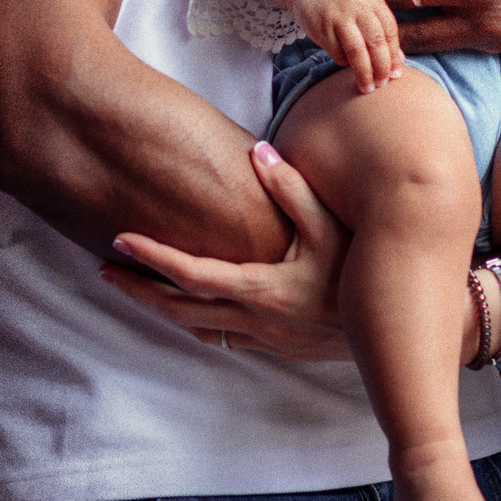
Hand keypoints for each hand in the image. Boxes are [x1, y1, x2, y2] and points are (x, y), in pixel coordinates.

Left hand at [101, 141, 351, 361]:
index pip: (192, 275)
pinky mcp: (276, 349)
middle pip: (179, 309)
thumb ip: (294, 189)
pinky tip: (186, 313)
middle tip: (104, 272)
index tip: (120, 242)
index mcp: (262, 289)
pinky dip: (194, 324)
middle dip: (138, 291)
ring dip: (161, 310)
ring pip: (196, 328)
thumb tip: (257, 151)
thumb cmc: (367, 274)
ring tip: (134, 289)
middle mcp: (256, 319)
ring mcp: (265, 339)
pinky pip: (221, 339)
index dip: (152, 259)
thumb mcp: (335, 226)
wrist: (396, 332)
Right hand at [295, 0, 402, 92]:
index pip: (390, 31)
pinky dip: (343, 62)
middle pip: (376, 42)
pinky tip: (345, 63)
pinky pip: (336, 52)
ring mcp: (338, 15)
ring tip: (367, 87)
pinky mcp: (321, 26)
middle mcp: (357, 5)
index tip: (395, 74)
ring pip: (357, 51)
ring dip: (364, 73)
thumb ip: (381, 28)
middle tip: (382, 84)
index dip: (394, 55)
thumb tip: (399, 60)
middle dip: (381, 68)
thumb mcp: (365, 4)